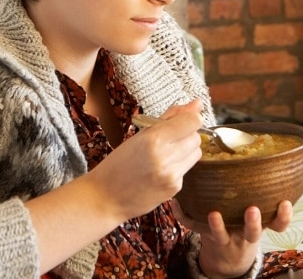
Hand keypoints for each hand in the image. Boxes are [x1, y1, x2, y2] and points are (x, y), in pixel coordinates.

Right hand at [83, 101, 204, 220]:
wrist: (106, 197)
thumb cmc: (119, 163)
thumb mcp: (139, 134)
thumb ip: (170, 117)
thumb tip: (197, 104)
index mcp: (154, 139)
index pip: (192, 121)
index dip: (190, 118)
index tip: (182, 120)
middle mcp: (165, 157)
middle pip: (196, 137)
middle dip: (186, 134)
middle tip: (167, 139)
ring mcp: (172, 175)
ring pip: (196, 153)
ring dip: (185, 150)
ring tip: (164, 154)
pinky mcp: (175, 188)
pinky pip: (187, 169)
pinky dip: (178, 166)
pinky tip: (161, 170)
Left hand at [175, 199, 293, 278]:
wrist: (227, 260)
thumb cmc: (244, 228)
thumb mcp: (259, 220)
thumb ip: (265, 197)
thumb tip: (269, 161)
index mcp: (259, 227)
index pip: (278, 224)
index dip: (284, 216)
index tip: (285, 203)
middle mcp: (244, 235)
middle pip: (252, 232)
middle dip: (253, 222)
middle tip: (253, 210)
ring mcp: (225, 238)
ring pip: (221, 235)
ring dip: (217, 225)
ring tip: (214, 214)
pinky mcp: (206, 237)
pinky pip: (193, 227)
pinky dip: (183, 215)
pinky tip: (175, 203)